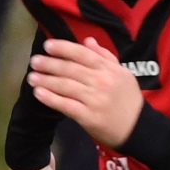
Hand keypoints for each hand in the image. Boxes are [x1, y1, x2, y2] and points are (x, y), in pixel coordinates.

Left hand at [26, 37, 144, 148]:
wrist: (138, 128)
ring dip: (46, 80)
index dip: (64, 48)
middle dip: (49, 64)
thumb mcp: (122, 73)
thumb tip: (88, 41)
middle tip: (34, 61)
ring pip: (66, 86)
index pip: (82, 54)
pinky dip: (50, 99)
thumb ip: (105, 56)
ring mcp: (94, 100)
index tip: (47, 46)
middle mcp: (101, 82)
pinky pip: (66, 105)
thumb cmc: (128, 99)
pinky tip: (38, 93)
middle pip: (71, 69)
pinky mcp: (88, 117)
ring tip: (31, 77)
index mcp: (108, 69)